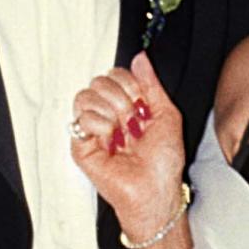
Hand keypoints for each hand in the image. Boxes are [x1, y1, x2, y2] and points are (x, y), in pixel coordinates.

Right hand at [70, 52, 186, 241]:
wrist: (155, 190)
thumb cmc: (164, 161)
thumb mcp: (167, 114)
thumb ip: (152, 84)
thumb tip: (140, 58)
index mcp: (127, 105)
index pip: (116, 74)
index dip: (130, 84)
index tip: (143, 104)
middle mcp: (107, 114)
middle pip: (100, 80)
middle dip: (122, 98)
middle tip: (133, 120)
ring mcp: (92, 129)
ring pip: (85, 95)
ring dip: (109, 110)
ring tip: (120, 131)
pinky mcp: (80, 146)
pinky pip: (80, 119)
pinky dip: (99, 125)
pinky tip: (110, 140)